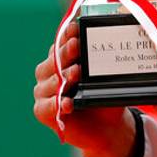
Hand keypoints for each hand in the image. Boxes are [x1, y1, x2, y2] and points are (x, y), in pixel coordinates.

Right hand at [32, 23, 135, 156]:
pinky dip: (57, 104)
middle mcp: (48, 73)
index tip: (76, 27)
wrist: (108, 128)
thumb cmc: (104, 98)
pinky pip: (46, 106)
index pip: (60, 43)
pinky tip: (68, 103)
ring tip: (76, 73)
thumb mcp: (106, 79)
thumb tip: (113, 38)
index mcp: (60, 60)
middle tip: (77, 45)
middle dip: (65, 53)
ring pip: (48, 82)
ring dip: (62, 77)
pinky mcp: (43, 111)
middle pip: (53, 61)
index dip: (67, 35)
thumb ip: (104, 64)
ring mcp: (43, 92)